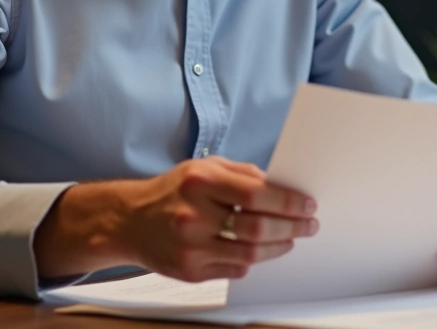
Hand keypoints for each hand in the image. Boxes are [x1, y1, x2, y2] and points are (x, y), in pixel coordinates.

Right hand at [123, 156, 318, 280]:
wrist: (129, 220)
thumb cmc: (171, 191)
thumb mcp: (203, 167)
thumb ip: (242, 174)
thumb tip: (281, 186)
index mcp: (199, 181)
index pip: (256, 193)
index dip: (288, 201)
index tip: (307, 205)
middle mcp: (193, 214)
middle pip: (257, 227)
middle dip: (291, 227)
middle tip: (307, 225)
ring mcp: (191, 246)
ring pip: (250, 253)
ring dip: (278, 247)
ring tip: (290, 239)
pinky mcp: (190, 271)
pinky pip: (235, 269)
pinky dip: (253, 260)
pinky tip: (260, 250)